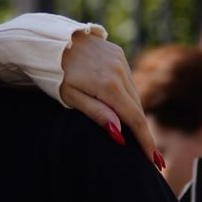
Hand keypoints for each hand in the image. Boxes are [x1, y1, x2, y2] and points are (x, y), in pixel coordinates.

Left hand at [59, 31, 160, 166]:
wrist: (48, 41)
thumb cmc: (54, 74)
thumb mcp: (70, 97)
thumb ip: (96, 114)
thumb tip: (120, 134)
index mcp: (109, 85)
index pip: (134, 119)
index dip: (145, 141)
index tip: (153, 160)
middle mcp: (119, 71)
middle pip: (137, 108)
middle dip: (143, 131)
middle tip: (151, 156)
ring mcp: (120, 60)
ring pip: (134, 93)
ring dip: (135, 113)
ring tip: (139, 135)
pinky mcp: (117, 53)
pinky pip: (128, 79)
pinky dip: (128, 94)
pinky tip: (124, 106)